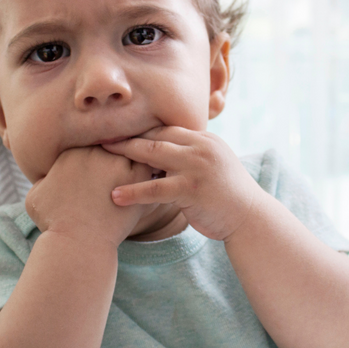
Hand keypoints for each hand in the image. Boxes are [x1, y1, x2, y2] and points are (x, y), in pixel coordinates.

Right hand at [26, 146, 156, 245]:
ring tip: (147, 160)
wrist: (76, 241)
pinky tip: (156, 173)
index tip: (104, 161)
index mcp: (72, 151)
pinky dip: (152, 167)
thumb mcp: (35, 197)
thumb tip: (46, 177)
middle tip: (127, 155)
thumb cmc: (54, 222)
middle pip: (113, 140)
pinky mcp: (135, 177)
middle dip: (119, 147)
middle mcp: (95, 151)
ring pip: (133, 148)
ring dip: (138, 153)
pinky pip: (149, 164)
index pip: (92, 140)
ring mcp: (116, 162)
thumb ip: (42, 180)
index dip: (98, 151)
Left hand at [102, 127, 264, 240]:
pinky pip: (155, 189)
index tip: (116, 131)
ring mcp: (197, 166)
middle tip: (100, 137)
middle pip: (156, 136)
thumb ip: (191, 156)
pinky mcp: (192, 189)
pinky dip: (133, 191)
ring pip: (153, 155)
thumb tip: (164, 155)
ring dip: (123, 154)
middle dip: (126, 136)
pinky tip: (114, 196)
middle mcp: (201, 147)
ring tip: (98, 156)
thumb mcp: (212, 166)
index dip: (140, 130)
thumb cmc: (227, 196)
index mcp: (204, 139)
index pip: (166, 129)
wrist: (250, 218)